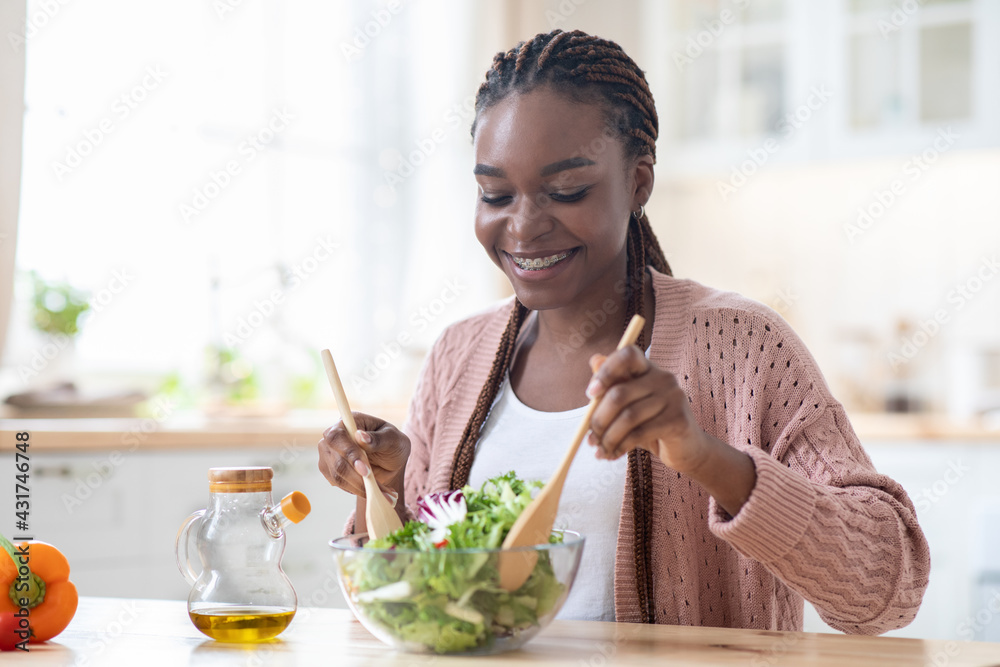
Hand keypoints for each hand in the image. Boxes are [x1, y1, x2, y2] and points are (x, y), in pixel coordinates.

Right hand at [318, 412, 409, 504]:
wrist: (389, 461)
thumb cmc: (392, 444)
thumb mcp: (393, 439)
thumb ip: (378, 439)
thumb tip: (360, 437)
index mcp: (349, 422)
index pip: (337, 436)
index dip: (348, 453)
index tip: (365, 469)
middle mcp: (334, 437)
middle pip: (337, 461)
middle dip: (358, 477)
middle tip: (378, 487)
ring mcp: (329, 455)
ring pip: (338, 476)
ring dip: (361, 488)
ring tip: (385, 494)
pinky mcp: (330, 471)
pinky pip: (340, 484)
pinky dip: (359, 491)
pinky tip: (375, 491)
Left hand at [585, 346, 708, 474]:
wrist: (687, 450)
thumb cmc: (651, 426)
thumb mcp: (628, 406)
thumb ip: (612, 387)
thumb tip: (594, 360)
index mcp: (649, 369)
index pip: (628, 355)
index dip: (606, 371)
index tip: (591, 393)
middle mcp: (663, 378)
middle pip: (619, 393)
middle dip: (598, 420)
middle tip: (589, 439)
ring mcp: (674, 397)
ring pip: (628, 417)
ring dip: (608, 438)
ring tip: (600, 451)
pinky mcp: (678, 419)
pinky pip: (640, 433)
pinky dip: (621, 446)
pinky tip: (614, 454)